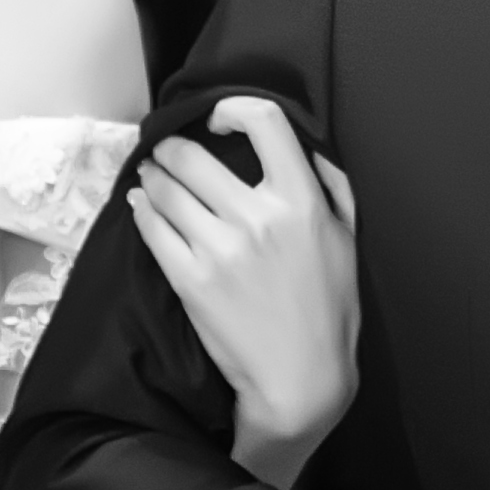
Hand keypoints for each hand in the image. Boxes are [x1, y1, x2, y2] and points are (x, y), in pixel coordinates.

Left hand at [129, 96, 359, 489]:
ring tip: (151, 174)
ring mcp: (219, 249)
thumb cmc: (330, 311)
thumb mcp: (347, 240)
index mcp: (302, 202)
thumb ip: (331, 185)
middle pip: (194, 156)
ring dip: (153, 175)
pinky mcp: (190, 280)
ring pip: (166, 189)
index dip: (232, 108)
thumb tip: (302, 146)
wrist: (300, 380)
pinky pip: (152, 229)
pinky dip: (142, 210)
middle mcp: (258, 218)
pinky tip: (142, 206)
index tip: (217, 120)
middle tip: (166, 150)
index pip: (265, 122)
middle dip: (173, 147)